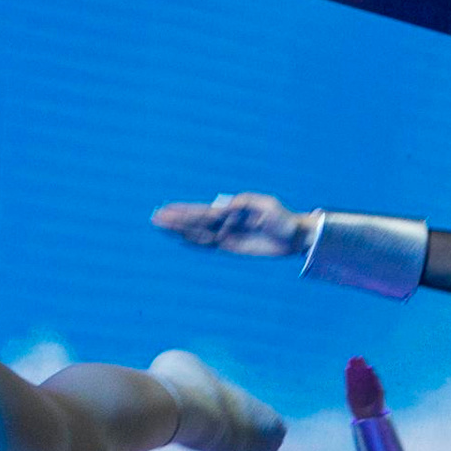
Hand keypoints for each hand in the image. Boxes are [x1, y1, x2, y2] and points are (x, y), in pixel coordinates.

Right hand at [153, 193, 312, 257]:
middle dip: (175, 220)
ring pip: (199, 233)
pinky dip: (196, 243)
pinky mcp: (233, 247)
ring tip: (162, 228)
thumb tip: (222, 206)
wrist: (295, 235)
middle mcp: (225, 221)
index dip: (183, 211)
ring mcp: (227, 235)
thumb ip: (244, 203)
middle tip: (155, 218)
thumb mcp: (266, 205)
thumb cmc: (282, 217)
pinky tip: (182, 240)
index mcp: (231, 209)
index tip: (166, 209)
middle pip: (195, 222)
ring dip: (181, 231)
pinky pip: (210, 246)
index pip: (202, 211)